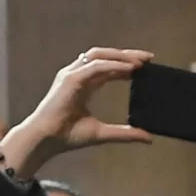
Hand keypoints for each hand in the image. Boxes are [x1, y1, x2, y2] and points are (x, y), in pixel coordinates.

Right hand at [1, 47, 153, 180]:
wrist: (46, 140)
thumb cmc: (67, 136)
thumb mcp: (103, 133)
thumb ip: (125, 133)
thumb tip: (149, 138)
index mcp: (84, 84)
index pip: (107, 67)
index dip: (126, 64)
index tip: (146, 66)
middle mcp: (77, 75)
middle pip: (105, 56)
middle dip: (126, 54)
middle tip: (148, 58)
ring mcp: (72, 74)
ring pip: (99, 56)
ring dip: (121, 56)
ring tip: (140, 61)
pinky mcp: (70, 79)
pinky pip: (95, 66)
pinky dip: (112, 65)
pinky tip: (127, 68)